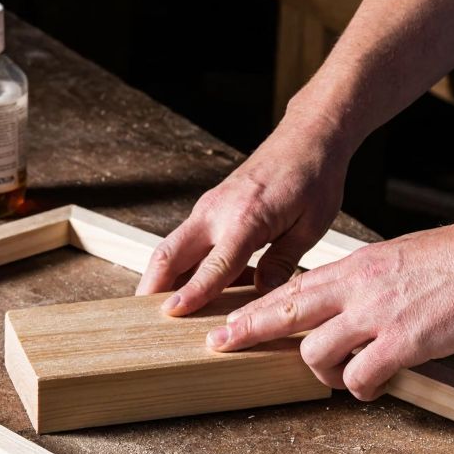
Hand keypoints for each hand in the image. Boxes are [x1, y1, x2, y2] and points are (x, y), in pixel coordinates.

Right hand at [135, 115, 349, 314]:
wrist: (308, 136)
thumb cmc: (315, 178)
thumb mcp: (311, 226)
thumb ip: (282, 263)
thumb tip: (261, 295)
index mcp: (246, 218)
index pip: (214, 266)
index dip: (192, 293)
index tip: (172, 313)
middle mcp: (217, 211)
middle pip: (169, 253)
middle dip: (151, 285)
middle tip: (138, 317)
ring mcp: (208, 208)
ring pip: (170, 247)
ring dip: (157, 277)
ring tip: (151, 309)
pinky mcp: (209, 208)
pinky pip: (185, 241)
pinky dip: (176, 265)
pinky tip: (182, 287)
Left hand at [204, 213, 453, 400]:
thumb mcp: (398, 259)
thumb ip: (367, 282)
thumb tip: (349, 306)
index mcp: (356, 266)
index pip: (291, 288)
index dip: (255, 308)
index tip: (227, 322)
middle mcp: (357, 288)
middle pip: (284, 311)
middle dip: (248, 332)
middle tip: (223, 346)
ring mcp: (377, 315)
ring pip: (315, 353)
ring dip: (323, 374)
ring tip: (342, 378)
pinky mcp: (403, 341)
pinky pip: (359, 377)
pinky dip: (362, 389)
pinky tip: (377, 386)